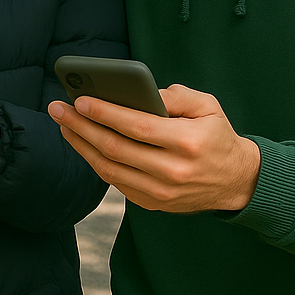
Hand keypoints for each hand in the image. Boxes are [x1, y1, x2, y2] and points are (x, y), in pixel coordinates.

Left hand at [49, 84, 260, 212]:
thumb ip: (176, 96)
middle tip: (58, 108)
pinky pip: (115, 181)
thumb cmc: (217, 137)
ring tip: (63, 124)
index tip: (80, 100)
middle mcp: (172, 172)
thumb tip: (141, 91)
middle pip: (115, 148)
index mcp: (187, 144)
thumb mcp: (208, 107)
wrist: (236, 182)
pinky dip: (95, 161)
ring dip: (80, 145)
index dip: (105, 113)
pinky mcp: (152, 203)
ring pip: (109, 168)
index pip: (137, 127)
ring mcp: (160, 192)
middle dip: (81, 126)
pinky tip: (82, 143)